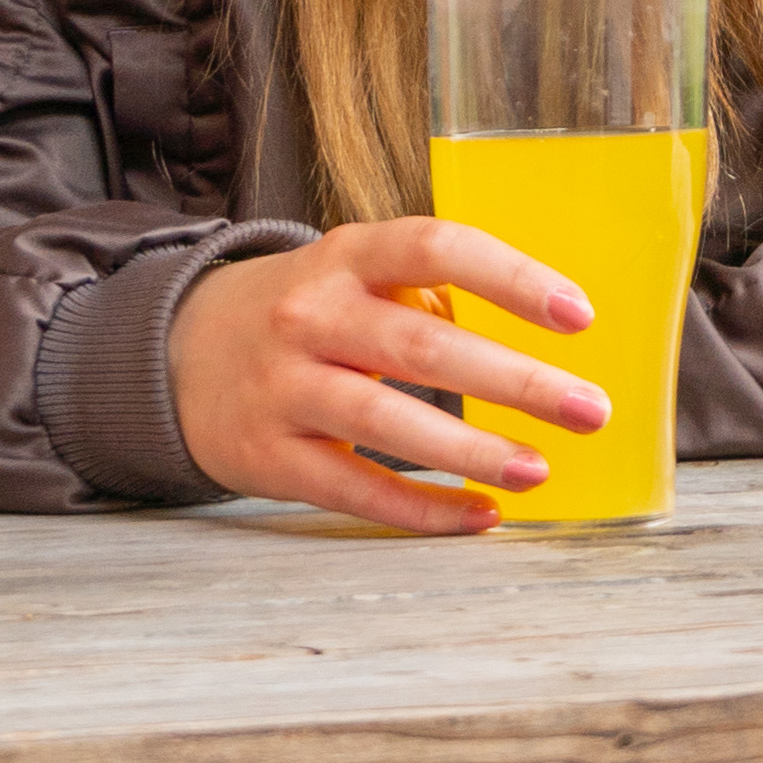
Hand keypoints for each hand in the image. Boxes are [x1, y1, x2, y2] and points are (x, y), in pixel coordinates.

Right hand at [169, 217, 603, 534]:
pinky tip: (480, 513)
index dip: (511, 278)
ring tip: (539, 468)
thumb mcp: (352, 273)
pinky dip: (423, 508)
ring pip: (388, 423)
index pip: (437, 249)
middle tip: (588, 408)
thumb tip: (546, 332)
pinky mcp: (269, 458)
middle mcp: (311, 316)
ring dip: (473, 450)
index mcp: (347, 257)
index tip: (579, 314)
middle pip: (423, 348)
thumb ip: (429, 291)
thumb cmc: (305, 311)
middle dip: (516, 381)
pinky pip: (356, 490)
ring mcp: (284, 388)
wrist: (175, 354)